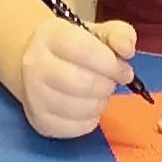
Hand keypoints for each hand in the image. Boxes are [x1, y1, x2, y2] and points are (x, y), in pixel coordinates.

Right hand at [15, 13, 139, 138]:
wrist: (36, 65)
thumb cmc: (72, 48)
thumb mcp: (96, 33)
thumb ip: (119, 35)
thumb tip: (127, 49)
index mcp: (51, 37)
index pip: (86, 51)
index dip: (112, 64)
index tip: (124, 71)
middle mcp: (36, 65)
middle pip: (84, 83)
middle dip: (107, 85)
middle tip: (110, 82)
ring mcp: (34, 96)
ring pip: (81, 108)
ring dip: (100, 103)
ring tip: (98, 93)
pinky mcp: (40, 121)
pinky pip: (77, 128)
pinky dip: (91, 119)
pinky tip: (88, 107)